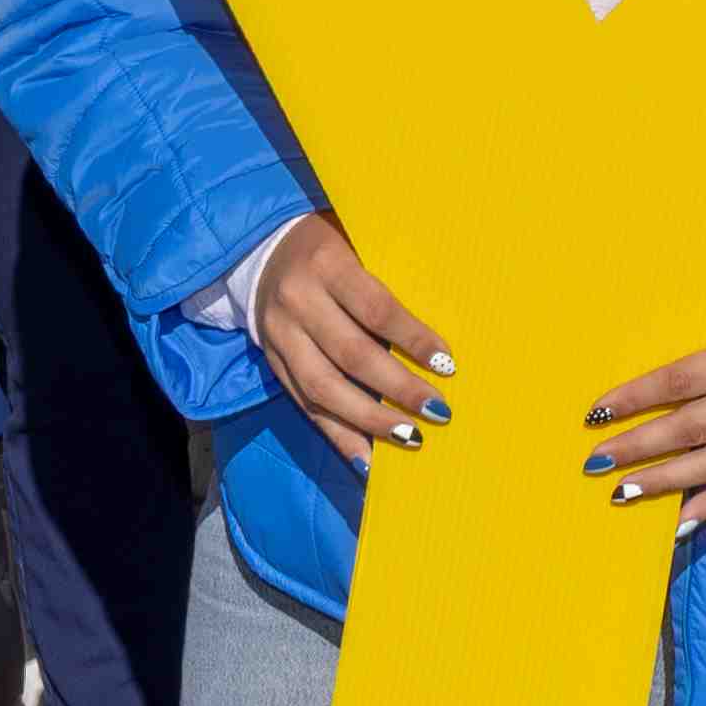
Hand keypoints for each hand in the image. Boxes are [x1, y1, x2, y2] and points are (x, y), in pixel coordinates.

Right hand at [247, 212, 449, 470]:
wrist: (259, 251)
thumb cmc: (329, 248)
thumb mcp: (357, 246)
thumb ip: (386, 284)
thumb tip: (436, 340)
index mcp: (327, 264)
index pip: (375, 309)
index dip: (412, 339)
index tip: (447, 365)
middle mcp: (298, 300)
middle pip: (351, 354)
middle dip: (397, 389)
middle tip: (437, 412)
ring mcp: (280, 334)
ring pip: (322, 387)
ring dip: (368, 420)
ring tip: (408, 438)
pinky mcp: (270, 361)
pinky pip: (303, 404)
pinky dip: (335, 434)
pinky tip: (365, 458)